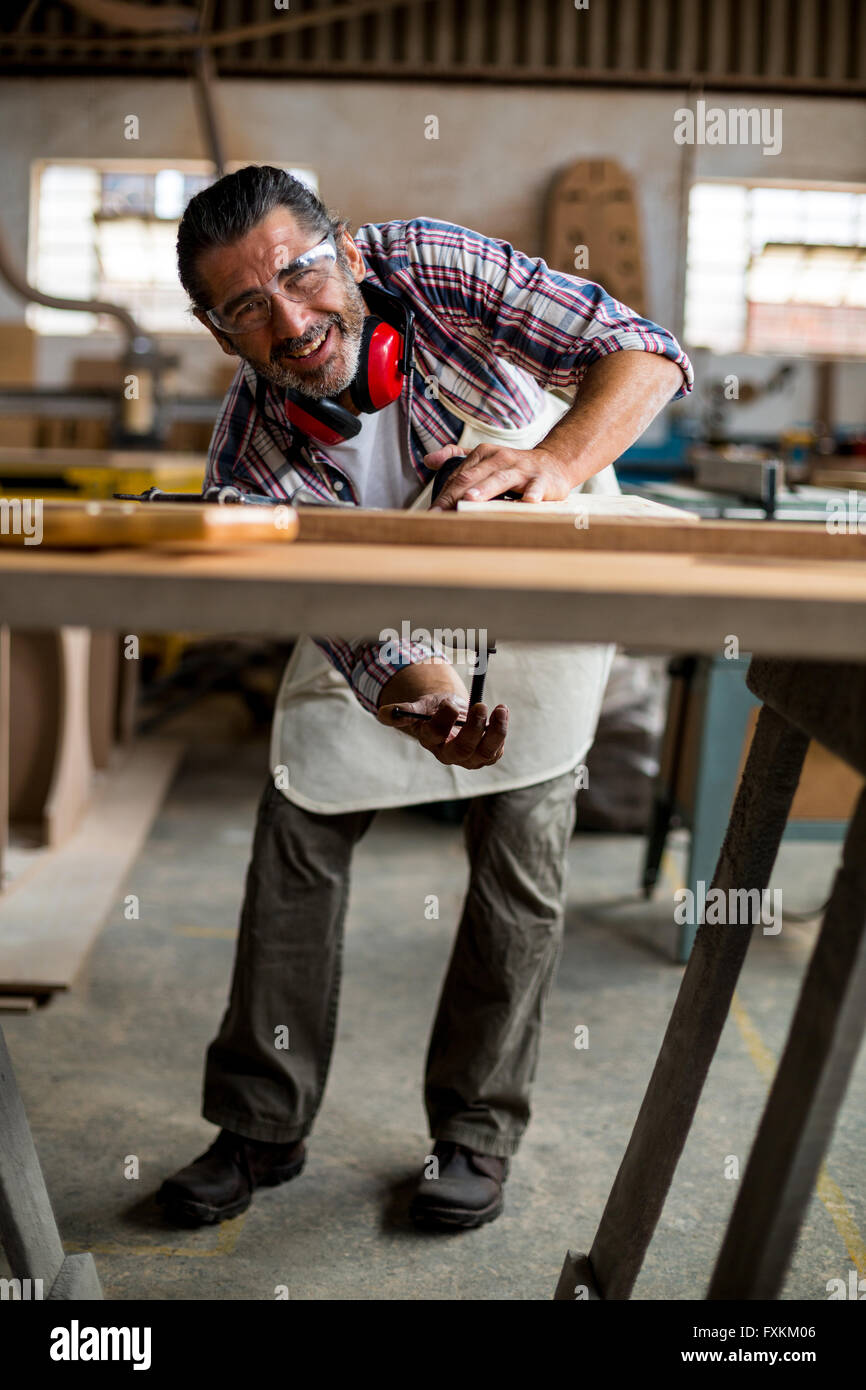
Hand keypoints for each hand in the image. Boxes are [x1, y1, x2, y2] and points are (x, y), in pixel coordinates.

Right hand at [377, 691, 508, 768]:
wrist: (450, 714)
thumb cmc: (433, 710)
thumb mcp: (419, 707)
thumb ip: (403, 711)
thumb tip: (384, 714)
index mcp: (431, 741)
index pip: (434, 736)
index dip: (442, 721)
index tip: (450, 703)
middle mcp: (450, 754)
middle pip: (462, 749)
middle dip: (473, 728)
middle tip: (480, 706)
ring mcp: (470, 758)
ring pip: (485, 753)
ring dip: (495, 732)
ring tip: (500, 709)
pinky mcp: (486, 755)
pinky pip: (496, 750)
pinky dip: (501, 733)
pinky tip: (501, 714)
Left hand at [424, 443, 573, 509]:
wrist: (554, 463)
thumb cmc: (514, 466)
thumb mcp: (485, 457)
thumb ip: (456, 457)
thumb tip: (428, 461)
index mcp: (484, 454)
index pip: (459, 476)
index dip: (443, 496)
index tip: (431, 514)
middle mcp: (500, 459)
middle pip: (473, 478)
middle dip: (455, 496)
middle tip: (440, 513)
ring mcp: (521, 469)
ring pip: (500, 479)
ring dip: (486, 489)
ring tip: (471, 499)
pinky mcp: (542, 480)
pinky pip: (535, 488)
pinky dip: (532, 494)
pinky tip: (527, 501)